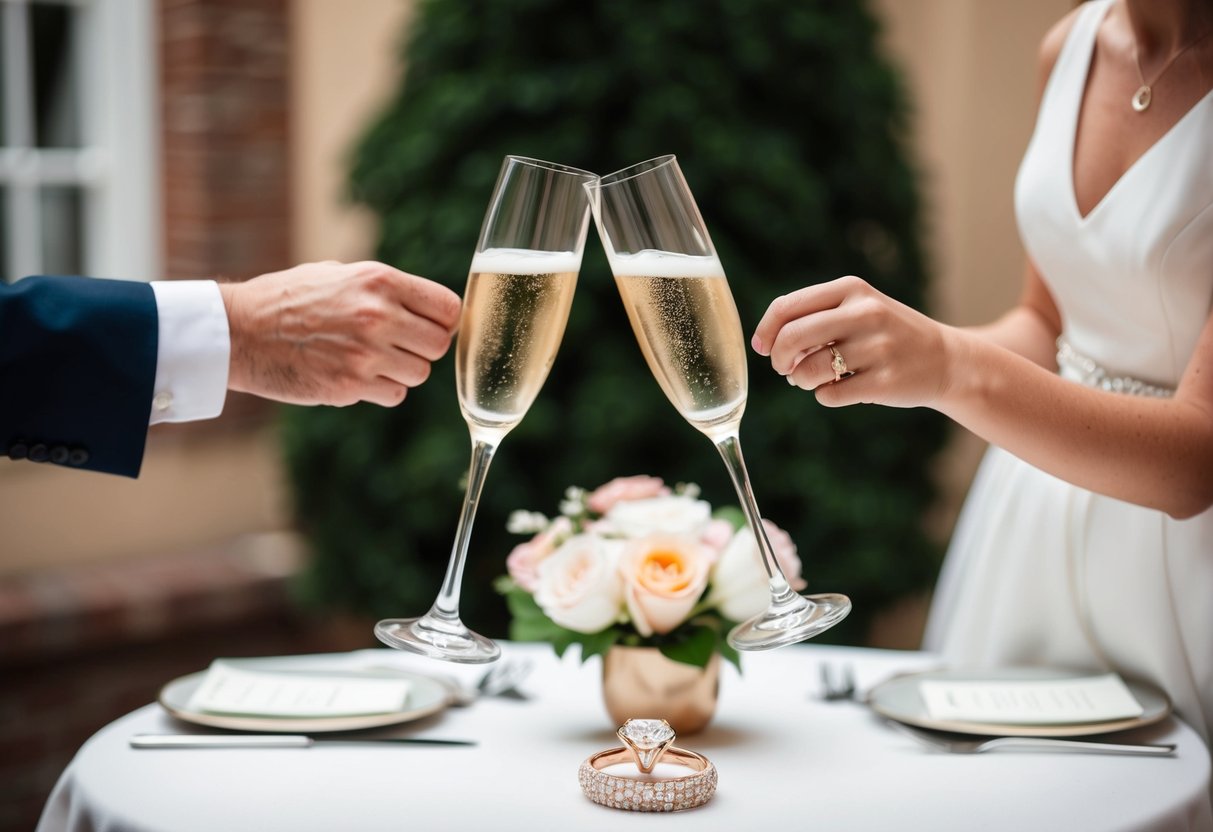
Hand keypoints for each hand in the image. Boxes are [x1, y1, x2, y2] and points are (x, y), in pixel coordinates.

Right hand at [219, 261, 461, 406]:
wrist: (241, 331)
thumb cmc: (290, 299)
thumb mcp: (339, 275)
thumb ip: (384, 289)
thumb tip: (427, 309)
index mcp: (379, 281)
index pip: (447, 307)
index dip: (444, 320)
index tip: (431, 325)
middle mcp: (377, 315)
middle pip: (438, 345)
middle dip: (423, 348)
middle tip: (400, 346)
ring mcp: (364, 354)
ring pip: (419, 374)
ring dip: (402, 371)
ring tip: (371, 359)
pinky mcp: (350, 386)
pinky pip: (394, 395)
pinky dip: (382, 390)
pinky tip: (356, 375)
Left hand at [751, 275, 958, 408]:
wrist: (945, 359)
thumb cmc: (884, 335)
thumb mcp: (856, 309)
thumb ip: (812, 317)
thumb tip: (765, 343)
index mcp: (852, 289)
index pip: (787, 307)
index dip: (765, 331)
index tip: (762, 347)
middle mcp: (866, 313)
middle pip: (792, 338)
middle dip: (779, 359)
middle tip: (785, 369)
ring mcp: (878, 347)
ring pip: (807, 371)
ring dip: (802, 381)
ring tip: (817, 378)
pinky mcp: (885, 381)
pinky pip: (829, 395)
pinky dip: (825, 395)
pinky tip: (843, 388)